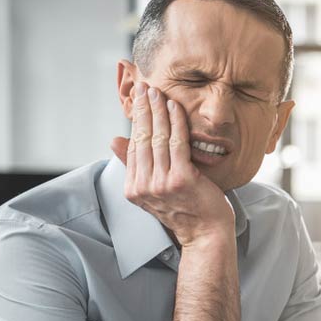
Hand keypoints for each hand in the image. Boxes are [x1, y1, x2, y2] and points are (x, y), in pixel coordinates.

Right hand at [109, 82, 232, 246]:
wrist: (206, 234)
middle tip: (144, 87)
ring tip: (158, 92)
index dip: (135, 120)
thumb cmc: (186, 211)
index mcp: (134, 189)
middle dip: (143, 110)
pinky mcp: (182, 179)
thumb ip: (136, 166)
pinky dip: (176, 123)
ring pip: (158, 138)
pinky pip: (177, 144)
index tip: (138, 99)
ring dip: (158, 111)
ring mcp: (162, 184)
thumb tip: (114, 140)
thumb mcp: (154, 190)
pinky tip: (175, 107)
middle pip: (141, 139)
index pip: (133, 146)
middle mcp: (144, 187)